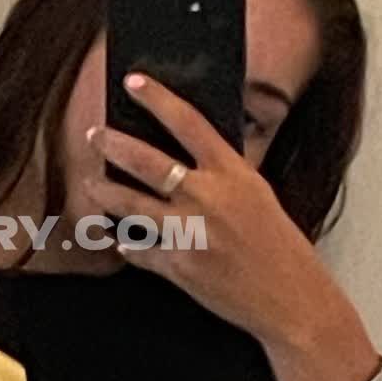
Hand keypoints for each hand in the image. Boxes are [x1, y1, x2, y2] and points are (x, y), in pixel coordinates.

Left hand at [86, 72, 352, 348]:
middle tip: (94, 135)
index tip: (133, 82)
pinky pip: (139, 250)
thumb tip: (179, 156)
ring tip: (90, 184)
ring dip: (104, 192)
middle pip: (146, 160)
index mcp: (233, 173)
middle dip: (112, 144)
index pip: (189, 122)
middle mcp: (209, 197)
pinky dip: (129, 244)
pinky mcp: (178, 266)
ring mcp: (191, 232)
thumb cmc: (278, 245)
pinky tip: (122, 239)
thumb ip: (221, 174)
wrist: (291, 298)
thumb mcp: (257, 195)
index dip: (157, 98)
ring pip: (130, 205)